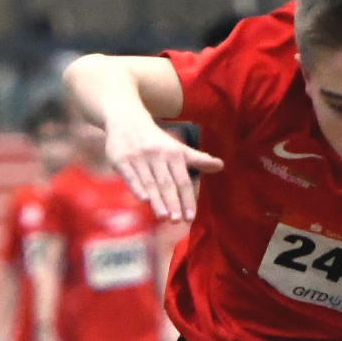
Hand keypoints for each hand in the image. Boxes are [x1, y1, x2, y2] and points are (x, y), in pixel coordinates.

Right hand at [105, 117, 223, 222]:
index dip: (187, 199)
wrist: (126, 119)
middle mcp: (157, 154)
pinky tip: (143, 200)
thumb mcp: (178, 148)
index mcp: (173, 153)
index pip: (182, 180)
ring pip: (149, 182)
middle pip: (167, 182)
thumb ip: (198, 159)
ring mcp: (139, 157)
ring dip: (157, 200)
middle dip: (173, 202)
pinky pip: (130, 175)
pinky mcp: (121, 159)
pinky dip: (136, 187)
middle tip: (177, 221)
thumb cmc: (156, 141)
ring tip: (164, 216)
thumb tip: (221, 166)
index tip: (190, 217)